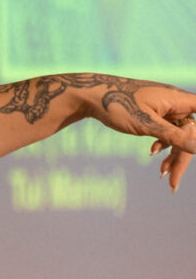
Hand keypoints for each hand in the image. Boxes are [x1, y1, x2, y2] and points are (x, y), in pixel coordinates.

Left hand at [79, 78, 195, 191]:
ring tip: (162, 173)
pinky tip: (152, 153)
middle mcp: (175, 102)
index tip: (194, 150)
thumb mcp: (146, 124)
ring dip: (172, 154)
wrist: (92, 95)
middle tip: (173, 183)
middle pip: (191, 132)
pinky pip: (166, 131)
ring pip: (178, 134)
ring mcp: (165, 109)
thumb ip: (172, 135)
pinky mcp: (155, 114)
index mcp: (178, 99)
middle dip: (182, 157)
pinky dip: (162, 144)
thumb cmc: (118, 105)